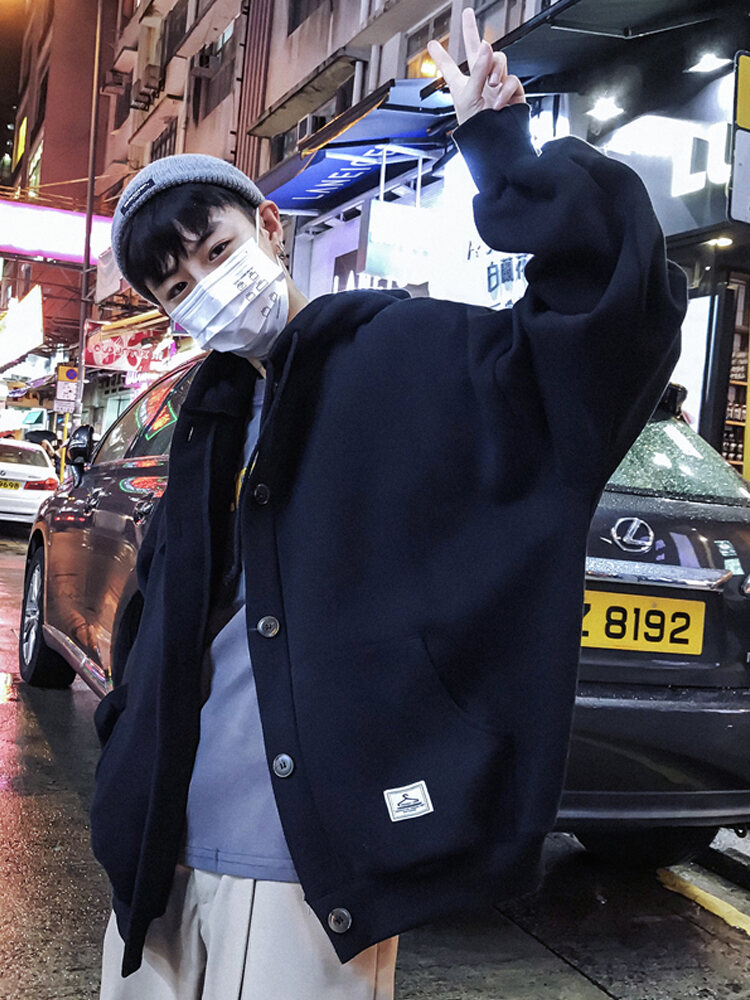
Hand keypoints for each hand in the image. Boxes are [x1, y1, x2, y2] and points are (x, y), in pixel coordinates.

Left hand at [427, 8, 524, 125]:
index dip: (441, 56)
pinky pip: (512, 79)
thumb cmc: (476, 128)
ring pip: (499, 60)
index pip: (450, 67)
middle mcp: (479, 82)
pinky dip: (506, 89)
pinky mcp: (512, 93)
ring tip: (491, 86)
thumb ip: (477, 70)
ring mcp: (497, 86)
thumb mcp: (469, 96)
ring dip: (495, 71)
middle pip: (477, 51)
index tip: (431, 45)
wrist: (495, 145)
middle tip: (467, 14)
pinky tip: (499, 101)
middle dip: (471, 31)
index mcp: (463, 85)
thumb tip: (486, 47)